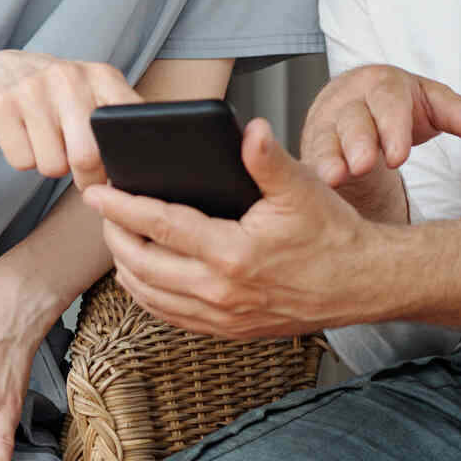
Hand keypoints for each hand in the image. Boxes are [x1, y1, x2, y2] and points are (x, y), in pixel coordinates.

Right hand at [0, 51, 140, 188]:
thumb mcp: (92, 93)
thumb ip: (121, 120)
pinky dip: (23, 159)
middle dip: (86, 177)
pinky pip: (22, 161)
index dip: (123, 159)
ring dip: (50, 165)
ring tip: (45, 140)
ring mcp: (31, 88)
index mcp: (100, 75)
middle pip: (87, 157)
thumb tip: (152, 165)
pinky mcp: (0, 105)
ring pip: (53, 165)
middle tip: (80, 171)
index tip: (118, 170)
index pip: (128, 125)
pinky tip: (22, 134)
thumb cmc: (55, 95)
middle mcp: (67, 76)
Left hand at [93, 117, 377, 339]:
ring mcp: (224, 317)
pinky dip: (149, 295)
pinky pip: (172, 317)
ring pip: (151, 297)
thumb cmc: (334, 234)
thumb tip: (247, 129)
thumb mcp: (302, 188)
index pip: (159, 226)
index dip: (121, 207)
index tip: (96, 192)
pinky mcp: (230, 331)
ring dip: (127, 267)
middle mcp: (221, 292)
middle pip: (142, 266)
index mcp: (233, 254)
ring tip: (118, 238)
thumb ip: (267, 159)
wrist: (365, 284)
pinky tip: (145, 275)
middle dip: (114, 236)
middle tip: (103, 212)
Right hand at [300, 64, 460, 188]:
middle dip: (358, 142)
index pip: (387, 101)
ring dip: (330, 158)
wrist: (355, 103)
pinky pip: (310, 155)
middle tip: (365, 165)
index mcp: (382, 83)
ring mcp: (327, 120)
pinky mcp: (312, 142)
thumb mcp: (433, 105)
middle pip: (353, 119)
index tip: (399, 156)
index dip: (392, 127)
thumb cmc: (398, 105)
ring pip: (326, 137)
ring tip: (336, 177)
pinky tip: (319, 186)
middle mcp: (350, 98)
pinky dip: (314, 170)